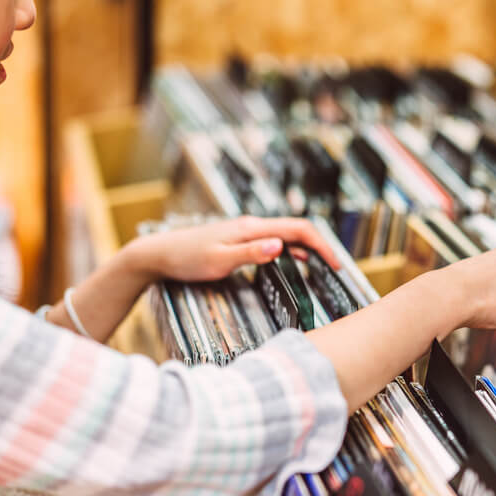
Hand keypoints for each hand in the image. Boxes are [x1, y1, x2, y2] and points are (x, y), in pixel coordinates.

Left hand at [126, 216, 341, 283]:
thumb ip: (251, 253)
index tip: (336, 265)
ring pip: (287, 236)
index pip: (298, 230)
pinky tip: (296, 263)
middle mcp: (252, 226)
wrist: (159, 254)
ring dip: (307, 249)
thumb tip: (281, 246)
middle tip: (337, 269)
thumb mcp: (219, 260)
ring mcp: (247, 232)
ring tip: (323, 268)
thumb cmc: (186, 259)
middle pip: (297, 230)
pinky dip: (291, 252)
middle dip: (321, 246)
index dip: (322, 245)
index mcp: (252, 228)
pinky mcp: (240, 240)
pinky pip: (274, 242)